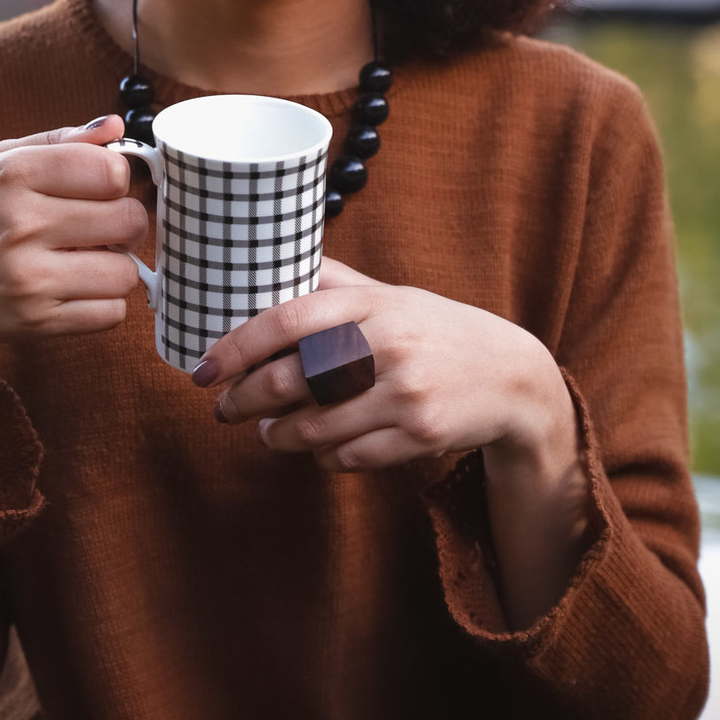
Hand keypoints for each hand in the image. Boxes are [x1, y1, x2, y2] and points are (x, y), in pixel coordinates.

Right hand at [0, 114, 147, 370]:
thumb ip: (58, 142)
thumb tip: (115, 126)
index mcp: (11, 175)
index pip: (111, 171)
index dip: (115, 180)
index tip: (98, 189)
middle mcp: (20, 225)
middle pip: (130, 220)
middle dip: (123, 223)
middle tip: (98, 228)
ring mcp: (29, 278)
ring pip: (127, 271)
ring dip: (114, 267)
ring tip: (84, 261)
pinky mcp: (38, 321)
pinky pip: (112, 312)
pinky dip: (103, 303)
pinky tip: (73, 290)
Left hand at [198, 258, 575, 475]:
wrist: (514, 377)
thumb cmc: (439, 332)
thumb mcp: (394, 297)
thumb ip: (338, 284)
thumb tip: (274, 262)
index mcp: (374, 304)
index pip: (289, 318)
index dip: (238, 345)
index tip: (204, 367)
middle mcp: (388, 346)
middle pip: (293, 379)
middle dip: (245, 400)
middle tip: (225, 408)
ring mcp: (406, 393)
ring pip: (315, 428)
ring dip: (279, 436)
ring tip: (269, 431)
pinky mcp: (420, 435)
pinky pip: (348, 457)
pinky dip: (324, 457)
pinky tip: (319, 447)